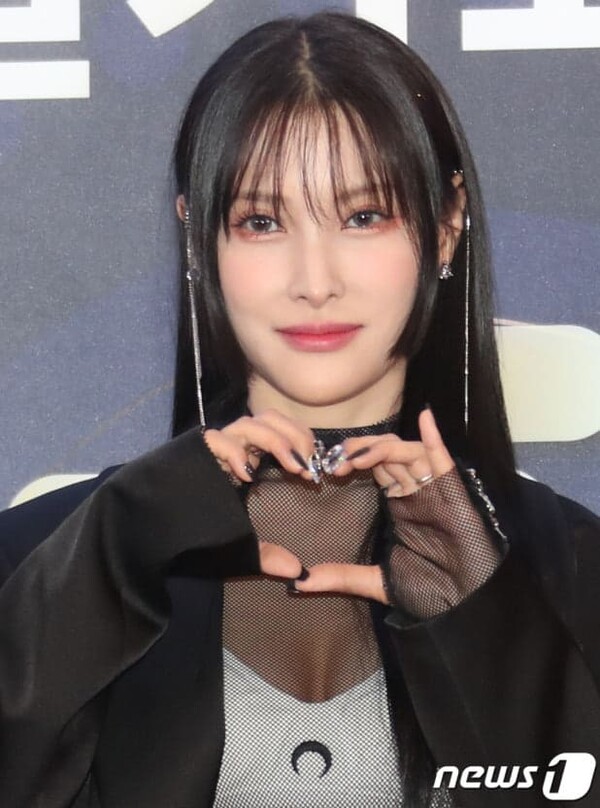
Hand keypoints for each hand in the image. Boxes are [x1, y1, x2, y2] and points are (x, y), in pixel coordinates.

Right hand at [203, 409, 314, 580]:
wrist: (151, 530)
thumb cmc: (196, 534)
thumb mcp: (240, 545)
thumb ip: (267, 555)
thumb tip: (298, 572)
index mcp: (248, 458)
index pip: (281, 432)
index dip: (303, 441)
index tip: (317, 469)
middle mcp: (233, 448)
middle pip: (270, 418)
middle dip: (294, 435)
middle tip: (306, 465)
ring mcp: (213, 447)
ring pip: (249, 423)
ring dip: (276, 440)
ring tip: (291, 466)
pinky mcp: (194, 451)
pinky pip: (216, 439)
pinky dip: (235, 452)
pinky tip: (247, 474)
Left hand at [292, 408, 456, 603]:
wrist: (463, 601)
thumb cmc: (428, 589)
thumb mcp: (376, 581)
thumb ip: (342, 577)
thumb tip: (301, 581)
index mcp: (400, 502)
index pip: (374, 467)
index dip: (351, 460)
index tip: (328, 469)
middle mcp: (414, 489)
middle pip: (385, 452)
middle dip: (359, 450)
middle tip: (335, 462)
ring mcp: (433, 488)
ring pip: (406, 451)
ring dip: (380, 448)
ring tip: (356, 458)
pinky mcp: (452, 491)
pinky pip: (443, 458)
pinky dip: (434, 437)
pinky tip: (425, 418)